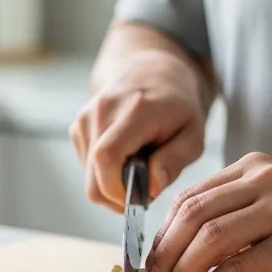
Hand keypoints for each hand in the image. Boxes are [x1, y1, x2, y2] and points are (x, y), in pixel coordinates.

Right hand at [70, 51, 207, 211]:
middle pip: (93, 177)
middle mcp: (103, 111)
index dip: (117, 190)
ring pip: (88, 176)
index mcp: (135, 111)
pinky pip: (86, 166)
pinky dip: (104, 171)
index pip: (107, 157)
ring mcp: (86, 117)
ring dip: (113, 183)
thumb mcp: (193, 135)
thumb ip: (173, 161)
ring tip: (138, 166)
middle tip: (145, 188)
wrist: (151, 71)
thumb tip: (150, 188)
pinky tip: (125, 156)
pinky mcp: (78, 125)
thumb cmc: (177, 106)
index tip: (140, 200)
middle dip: (118, 196)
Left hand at [145, 152, 271, 271]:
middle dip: (164, 252)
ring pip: (209, 239)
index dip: (162, 231)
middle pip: (193, 214)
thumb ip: (238, 210)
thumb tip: (179, 247)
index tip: (150, 260)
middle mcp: (267, 181)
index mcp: (256, 167)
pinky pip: (237, 270)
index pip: (191, 196)